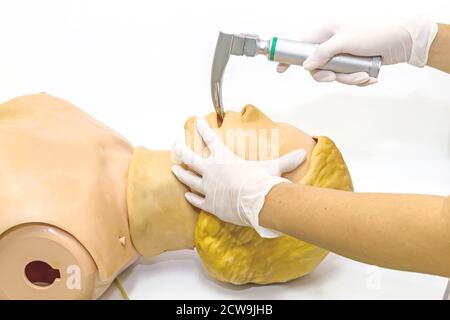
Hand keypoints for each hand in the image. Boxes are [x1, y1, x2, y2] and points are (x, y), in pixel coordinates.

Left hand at [171, 117, 305, 237]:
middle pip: (190, 157)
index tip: (195, 121)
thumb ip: (286, 160)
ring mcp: (208, 188)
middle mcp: (211, 171)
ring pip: (188, 178)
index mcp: (224, 158)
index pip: (210, 138)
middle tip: (174, 144)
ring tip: (174, 168)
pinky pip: (196, 199)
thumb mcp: (273, 167)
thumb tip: (303, 154)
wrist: (256, 202)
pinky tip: (187, 194)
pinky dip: (191, 196)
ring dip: (181, 172)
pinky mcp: (209, 204)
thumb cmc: (262, 182)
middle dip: (181, 150)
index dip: (202, 128)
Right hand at [277, 17, 437, 85]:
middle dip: (329, 75)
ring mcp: (342, 53)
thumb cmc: (376, 33)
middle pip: (317, 66)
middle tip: (336, 77)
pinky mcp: (352, 63)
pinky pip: (346, 77)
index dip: (289, 56)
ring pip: (333, 74)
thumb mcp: (345, 41)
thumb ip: (322, 54)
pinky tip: (369, 76)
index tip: (279, 68)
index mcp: (326, 30)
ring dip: (348, 79)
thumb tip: (307, 65)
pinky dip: (357, 79)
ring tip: (363, 75)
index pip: (300, 44)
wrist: (404, 40)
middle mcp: (332, 42)